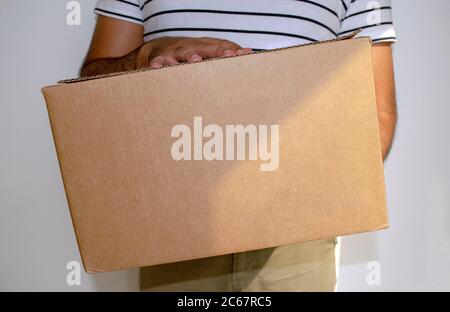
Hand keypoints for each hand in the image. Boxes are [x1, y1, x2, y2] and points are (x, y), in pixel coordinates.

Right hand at [135, 37, 252, 68]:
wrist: (158, 50)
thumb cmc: (187, 55)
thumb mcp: (205, 52)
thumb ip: (223, 54)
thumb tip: (247, 53)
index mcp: (203, 46)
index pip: (221, 46)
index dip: (232, 50)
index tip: (243, 55)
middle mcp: (190, 47)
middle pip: (205, 47)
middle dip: (216, 51)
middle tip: (228, 56)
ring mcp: (174, 53)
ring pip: (182, 52)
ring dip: (190, 56)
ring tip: (196, 60)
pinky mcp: (159, 60)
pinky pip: (158, 62)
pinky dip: (158, 65)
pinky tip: (159, 68)